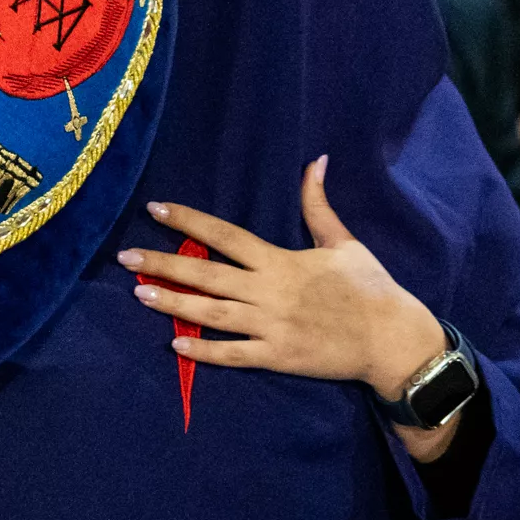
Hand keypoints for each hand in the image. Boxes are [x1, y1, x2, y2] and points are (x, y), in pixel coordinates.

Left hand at [122, 156, 461, 459]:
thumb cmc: (371, 288)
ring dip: (174, 304)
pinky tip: (175, 345)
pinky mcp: (278, 357)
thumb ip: (318, 206)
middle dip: (164, 264)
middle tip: (124, 257)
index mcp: (282, 261)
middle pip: (207, 275)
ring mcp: (272, 326)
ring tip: (138, 293)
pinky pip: (235, 355)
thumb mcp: (344, 242)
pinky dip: (205, 352)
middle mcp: (270, 292)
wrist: (395, 340)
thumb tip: (315, 161)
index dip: (189, 222)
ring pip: (212, 314)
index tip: (154, 209)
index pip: (225, 235)